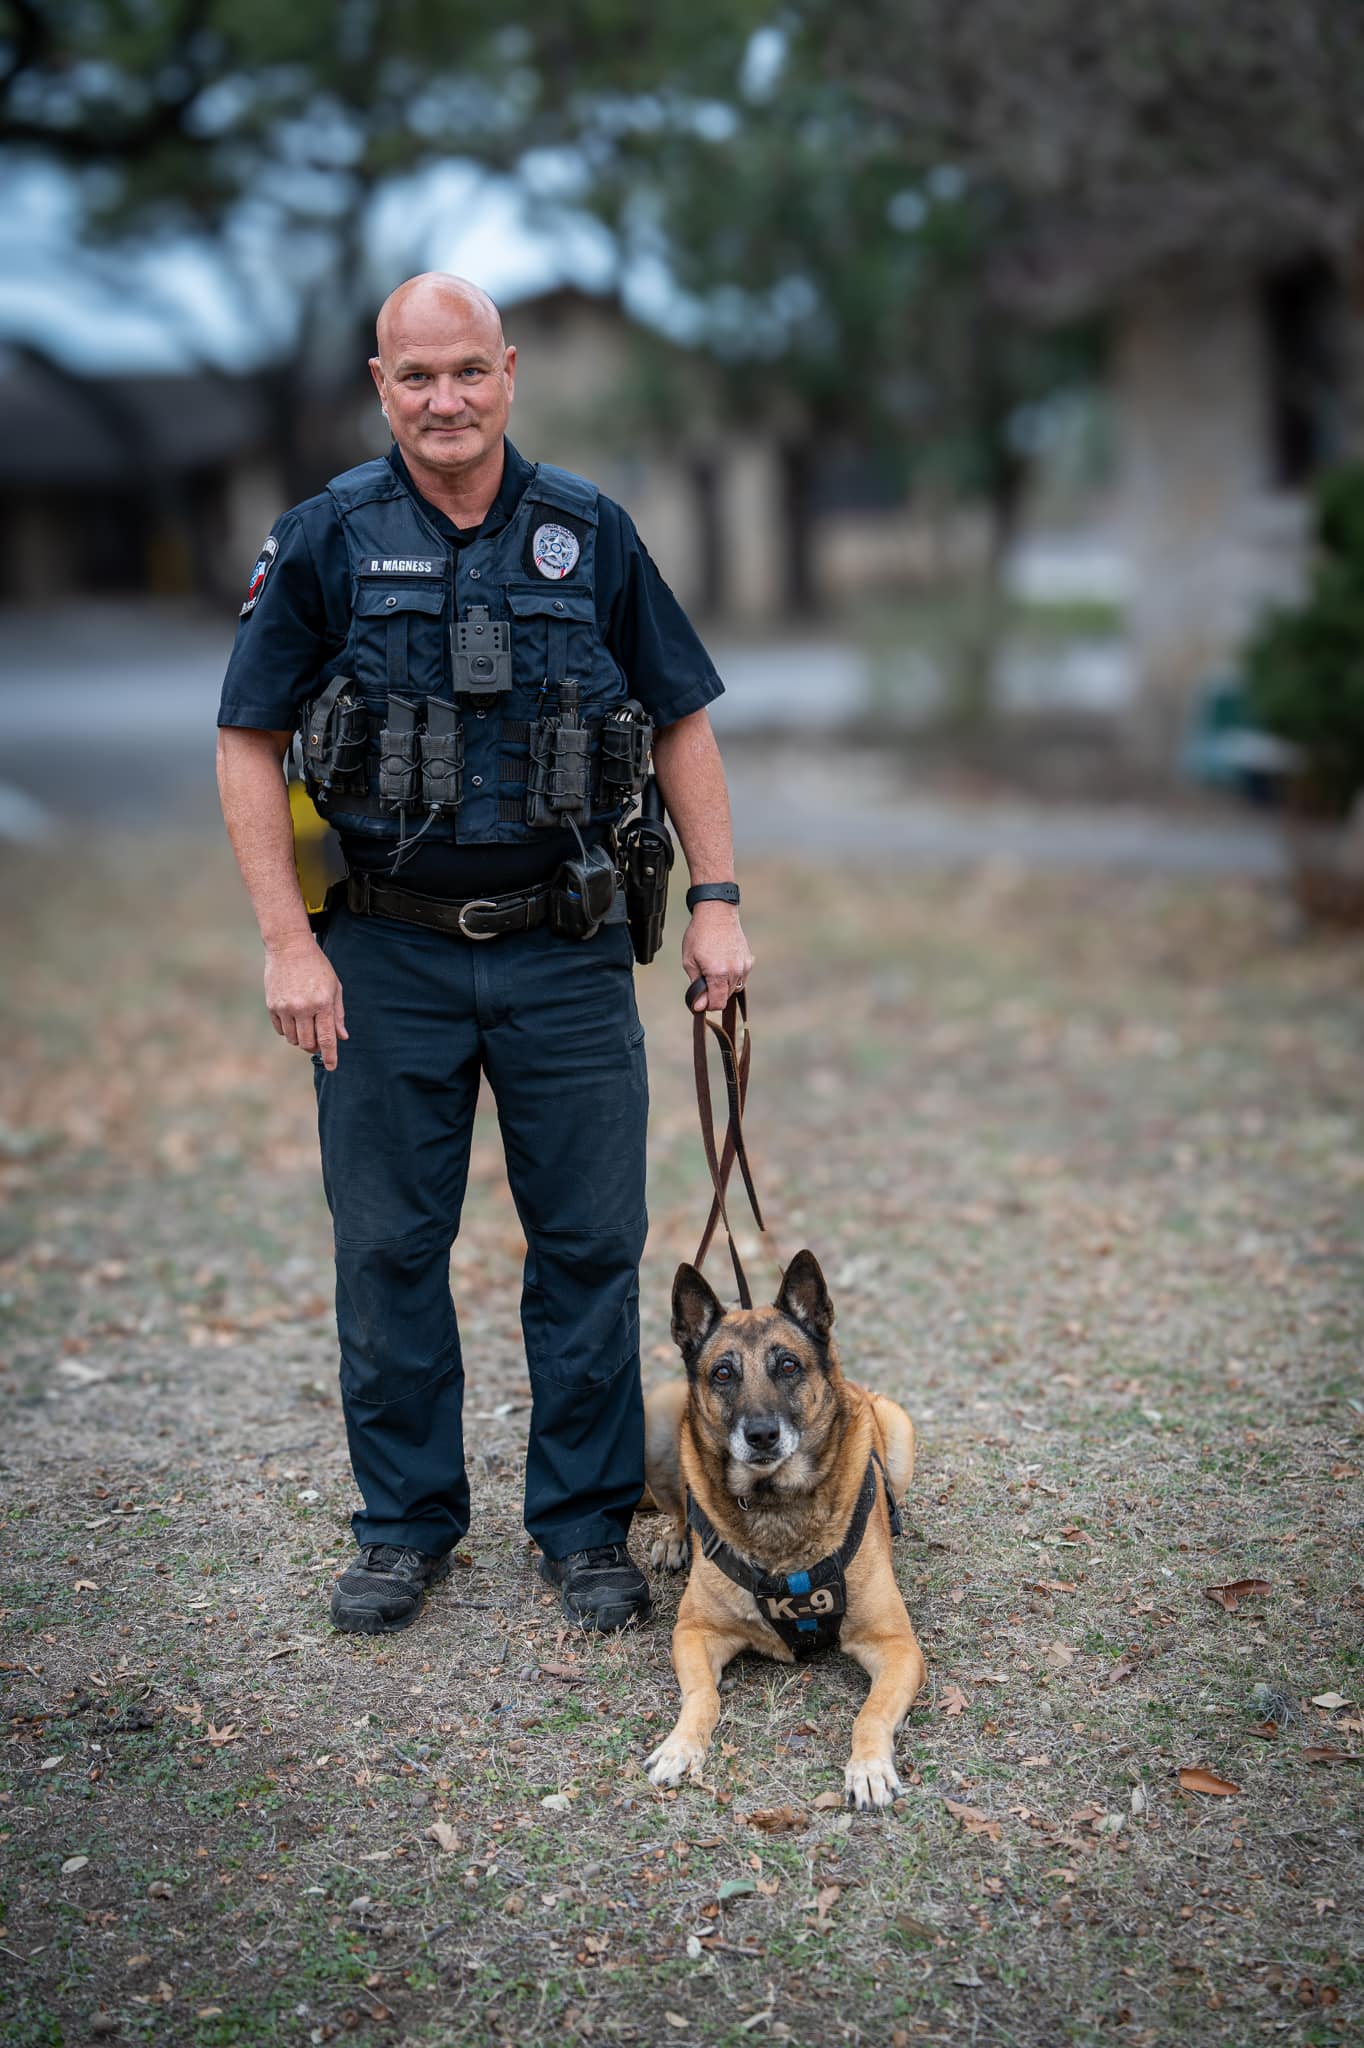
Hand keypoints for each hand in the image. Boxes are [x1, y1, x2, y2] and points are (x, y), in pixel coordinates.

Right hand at [263, 936, 347, 1069]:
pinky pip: (281, 1030)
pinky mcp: (272, 1005)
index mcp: (323, 1003)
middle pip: (308, 1043)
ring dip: (301, 1039)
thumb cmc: (317, 967)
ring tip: (307, 1027)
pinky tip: (294, 1019)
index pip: (327, 1038)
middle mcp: (303, 1007)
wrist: (289, 947)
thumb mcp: (335, 987)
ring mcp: (285, 1007)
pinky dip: (289, 1030)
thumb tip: (342, 1037)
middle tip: (319, 1042)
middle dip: (315, 1047)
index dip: (330, 1056)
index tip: (332, 1067)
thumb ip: (338, 1014)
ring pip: (293, 1039)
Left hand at [682, 902, 753, 1012]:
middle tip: (704, 976)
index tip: (700, 998)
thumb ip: (696, 986)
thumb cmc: (699, 934)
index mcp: (717, 973)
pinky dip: (732, 976)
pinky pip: (741, 977)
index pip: (717, 1003)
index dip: (707, 1005)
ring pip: (734, 988)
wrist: (717, 912)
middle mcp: (734, 971)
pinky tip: (723, 962)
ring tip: (714, 967)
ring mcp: (744, 966)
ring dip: (724, 985)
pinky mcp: (749, 960)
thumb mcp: (689, 961)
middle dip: (714, 993)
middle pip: (726, 997)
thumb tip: (699, 1007)